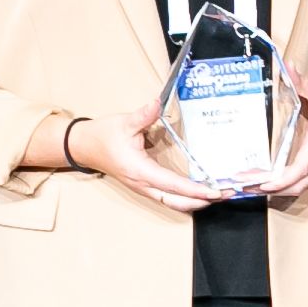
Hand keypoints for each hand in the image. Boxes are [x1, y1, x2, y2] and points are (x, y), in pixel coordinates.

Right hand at [70, 95, 222, 214]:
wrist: (84, 146)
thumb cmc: (103, 136)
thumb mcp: (124, 123)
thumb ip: (144, 115)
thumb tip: (157, 103)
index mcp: (140, 171)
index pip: (173, 184)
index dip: (195, 190)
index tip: (213, 191)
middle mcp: (143, 184)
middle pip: (176, 201)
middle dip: (201, 201)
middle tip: (223, 195)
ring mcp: (143, 188)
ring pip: (172, 203)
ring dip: (194, 202)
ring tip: (215, 196)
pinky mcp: (143, 186)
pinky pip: (167, 198)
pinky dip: (184, 198)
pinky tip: (198, 193)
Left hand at [244, 63, 307, 204]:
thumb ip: (300, 81)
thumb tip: (285, 66)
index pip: (303, 166)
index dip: (283, 178)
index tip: (263, 182)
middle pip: (299, 184)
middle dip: (273, 189)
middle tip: (246, 186)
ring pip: (301, 187)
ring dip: (278, 191)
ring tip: (253, 187)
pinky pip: (305, 183)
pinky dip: (287, 187)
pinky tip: (270, 184)